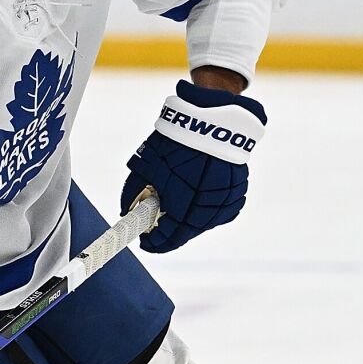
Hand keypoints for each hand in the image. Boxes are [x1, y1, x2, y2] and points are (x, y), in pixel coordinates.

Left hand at [122, 79, 266, 252]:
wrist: (212, 120)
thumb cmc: (175, 141)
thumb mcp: (146, 165)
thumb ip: (132, 192)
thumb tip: (124, 211)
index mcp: (183, 202)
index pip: (169, 236)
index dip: (156, 243)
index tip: (146, 243)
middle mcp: (207, 205)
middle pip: (188, 233)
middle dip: (171, 234)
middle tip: (157, 231)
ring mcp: (225, 199)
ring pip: (206, 223)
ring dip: (190, 224)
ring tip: (176, 214)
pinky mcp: (238, 191)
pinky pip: (222, 211)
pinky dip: (208, 212)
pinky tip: (197, 204)